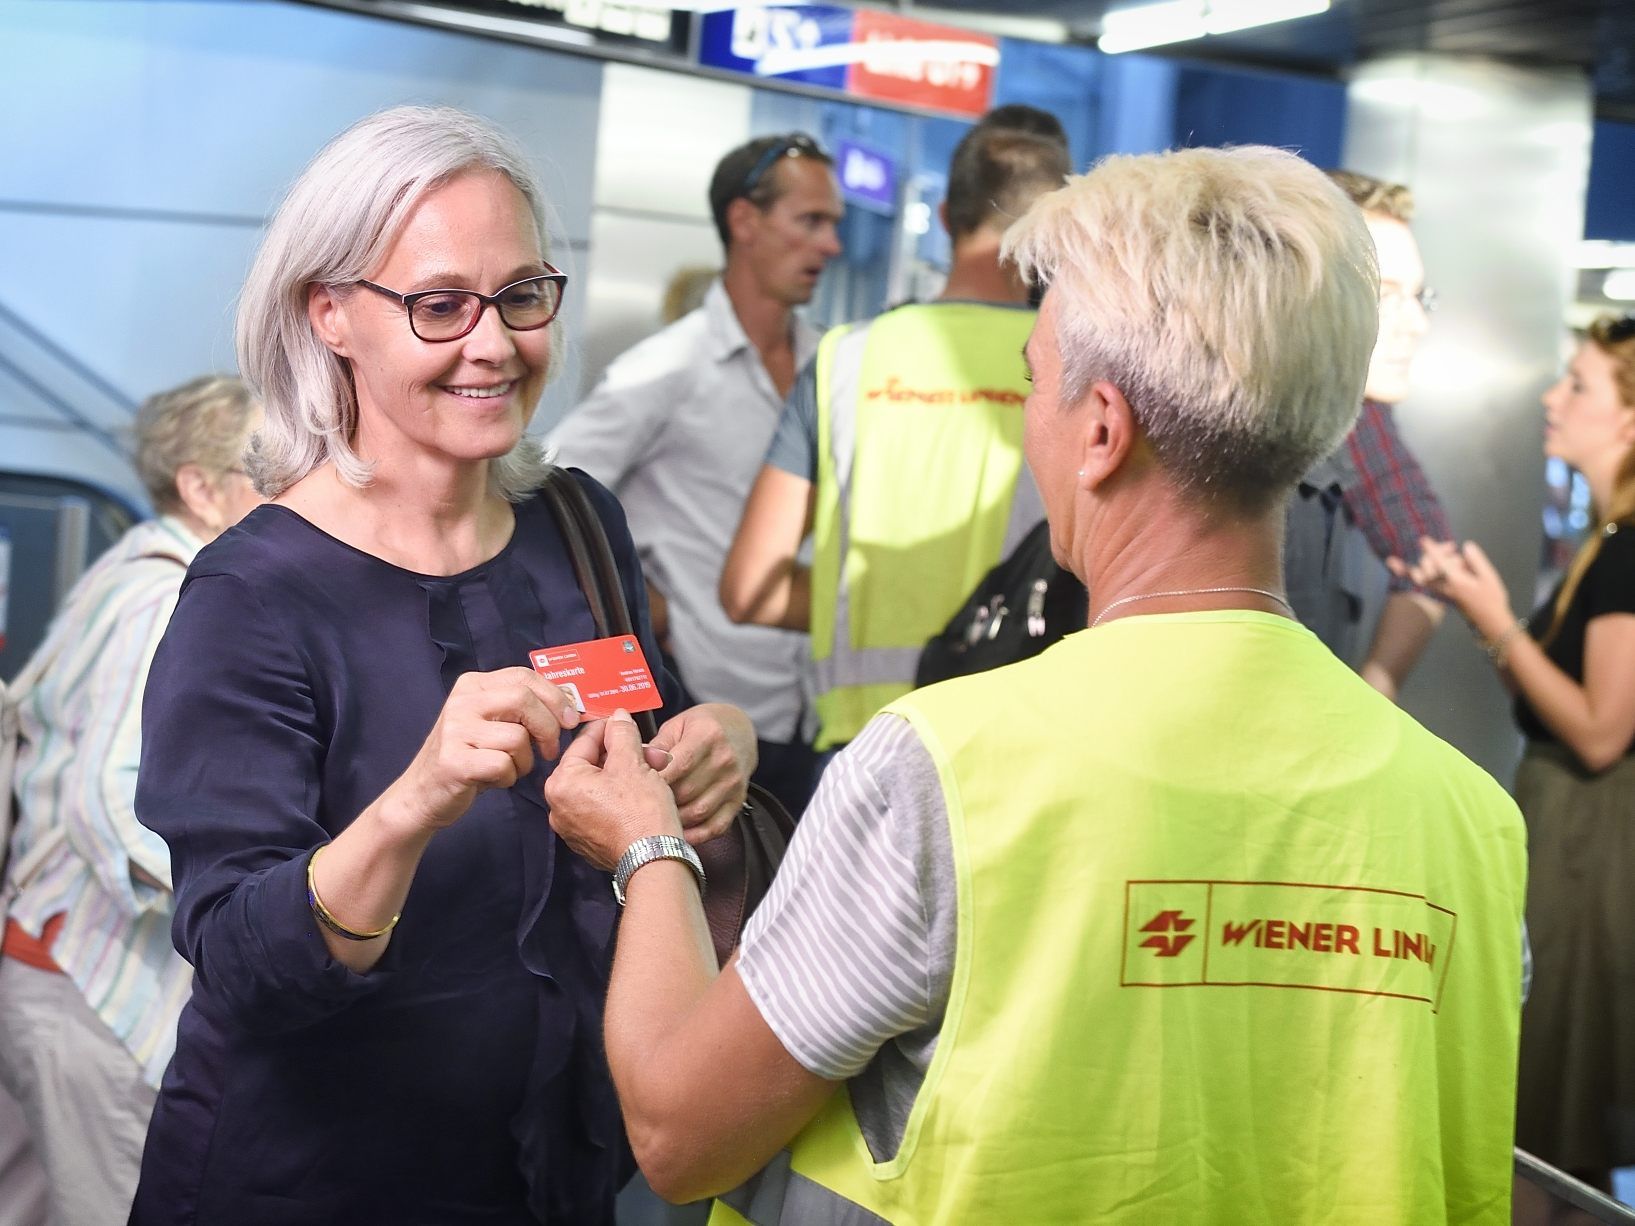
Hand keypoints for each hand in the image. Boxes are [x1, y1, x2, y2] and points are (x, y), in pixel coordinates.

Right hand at [387, 667, 581, 834]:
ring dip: (525, 761)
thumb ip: (522, 709)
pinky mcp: (453, 760)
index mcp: (474, 685)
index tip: (570, 719)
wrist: (423, 793)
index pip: (525, 676)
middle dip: (548, 728)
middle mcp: (462, 701)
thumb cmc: (469, 757)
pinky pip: (503, 765)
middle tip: (550, 750)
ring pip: (517, 738)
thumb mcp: (492, 723)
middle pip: (524, 700)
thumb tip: (569, 706)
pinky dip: (508, 778)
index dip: (555, 697)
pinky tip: (493, 780)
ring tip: (510, 768)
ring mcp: (455, 730)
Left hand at [546, 710, 681, 869]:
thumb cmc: (640, 811)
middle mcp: (558, 807)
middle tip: (649, 752)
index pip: (583, 742)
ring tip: (652, 772)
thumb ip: (622, 734)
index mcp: (561, 783)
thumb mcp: (633, 762)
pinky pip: (602, 810)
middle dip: (622, 755)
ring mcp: (572, 828)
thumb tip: (617, 717)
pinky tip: (643, 795)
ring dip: (625, 775)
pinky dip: (620, 799)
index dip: (608, 728)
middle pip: (591, 766)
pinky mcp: (588, 843)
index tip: (624, 722)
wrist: (654, 860)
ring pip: (598, 788)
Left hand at [648, 704, 756, 845]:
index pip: (678, 764)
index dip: (654, 780)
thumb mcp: (676, 727)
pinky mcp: (737, 801)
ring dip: (673, 820)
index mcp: (708, 735)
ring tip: (654, 820)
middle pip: (686, 791)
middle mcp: (725, 759)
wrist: (738, 732)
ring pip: (698, 812)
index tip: (633, 789)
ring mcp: (734, 783)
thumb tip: (634, 765)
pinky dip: (694, 835)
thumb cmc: (700, 728)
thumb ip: (655, 747)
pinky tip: (677, 832)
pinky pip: (715, 827)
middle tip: (639, 806)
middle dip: (659, 801)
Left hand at [1391, 536, 1515, 641]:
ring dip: (1417, 565)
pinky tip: (1392, 565)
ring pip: (1420, 576)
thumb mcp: (1490, 578)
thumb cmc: (1492, 598)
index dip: (1432, 550)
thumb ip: (1477, 561)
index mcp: (1456, 581)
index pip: (1441, 563)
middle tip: (1450, 546)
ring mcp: (1439, 591)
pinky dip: (1407, 573)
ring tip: (1413, 557)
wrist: (1488, 621)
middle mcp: (1443, 586)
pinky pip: (1421, 581)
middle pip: (1427, 567)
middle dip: (1432, 554)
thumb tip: (1465, 545)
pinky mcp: (1438, 594)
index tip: (1423, 540)